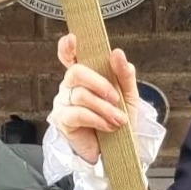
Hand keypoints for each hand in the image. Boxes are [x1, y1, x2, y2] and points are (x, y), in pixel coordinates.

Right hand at [49, 33, 141, 165]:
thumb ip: (124, 74)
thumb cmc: (119, 120)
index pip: (70, 57)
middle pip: (76, 72)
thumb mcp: (128, 95)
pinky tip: (107, 126)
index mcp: (85, 77)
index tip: (73, 39)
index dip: (68, 47)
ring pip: (80, 95)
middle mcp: (70, 86)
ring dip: (104, 108)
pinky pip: (78, 113)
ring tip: (118, 120)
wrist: (118, 150)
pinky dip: (97, 119)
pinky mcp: (62, 120)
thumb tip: (117, 53)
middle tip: (115, 98)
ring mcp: (64, 102)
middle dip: (99, 83)